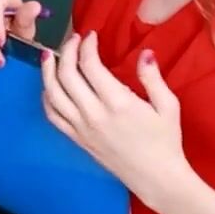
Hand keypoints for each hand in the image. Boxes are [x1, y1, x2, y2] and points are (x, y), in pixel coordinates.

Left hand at [40, 31, 188, 203]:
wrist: (156, 177)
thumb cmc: (165, 141)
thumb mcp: (168, 106)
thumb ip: (152, 78)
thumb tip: (145, 53)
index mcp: (118, 103)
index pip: (90, 65)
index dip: (86, 46)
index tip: (91, 36)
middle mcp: (94, 114)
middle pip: (67, 75)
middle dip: (66, 51)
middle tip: (72, 40)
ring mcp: (81, 128)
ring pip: (53, 94)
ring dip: (48, 72)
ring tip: (49, 56)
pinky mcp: (77, 139)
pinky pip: (52, 116)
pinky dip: (46, 98)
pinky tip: (49, 87)